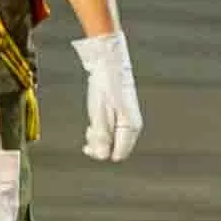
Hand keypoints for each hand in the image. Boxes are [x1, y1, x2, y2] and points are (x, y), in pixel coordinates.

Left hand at [72, 30, 142, 162]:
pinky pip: (112, 132)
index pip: (118, 154)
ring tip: (90, 127)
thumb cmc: (104, 88)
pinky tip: (93, 125)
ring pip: (113, 141)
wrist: (108, 64)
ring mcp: (128, 121)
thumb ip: (101, 136)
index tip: (88, 144)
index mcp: (130, 128)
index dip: (102, 153)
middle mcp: (132, 127)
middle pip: (115, 149)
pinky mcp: (122, 116)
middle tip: (88, 132)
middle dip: (100, 145)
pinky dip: (101, 131)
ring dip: (99, 139)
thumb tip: (103, 156)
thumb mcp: (99, 114)